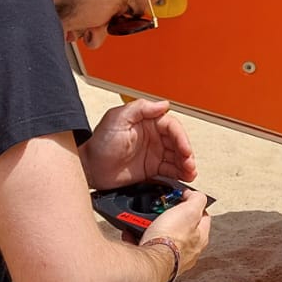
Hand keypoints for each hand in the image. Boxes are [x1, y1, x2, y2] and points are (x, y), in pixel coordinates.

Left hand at [81, 98, 196, 191]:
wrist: (91, 168)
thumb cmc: (100, 143)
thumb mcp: (117, 118)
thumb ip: (140, 108)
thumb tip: (163, 104)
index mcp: (147, 121)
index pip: (171, 127)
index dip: (181, 138)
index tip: (184, 149)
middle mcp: (153, 137)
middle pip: (178, 142)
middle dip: (186, 153)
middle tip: (189, 163)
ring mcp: (154, 153)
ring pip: (177, 157)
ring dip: (186, 164)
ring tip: (190, 173)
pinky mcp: (152, 169)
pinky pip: (170, 170)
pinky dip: (180, 174)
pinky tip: (184, 177)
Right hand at [143, 189, 211, 278]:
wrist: (149, 262)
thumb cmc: (170, 240)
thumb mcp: (189, 210)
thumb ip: (197, 199)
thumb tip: (193, 194)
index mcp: (200, 238)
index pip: (203, 216)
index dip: (193, 204)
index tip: (181, 198)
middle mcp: (188, 251)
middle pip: (180, 227)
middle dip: (170, 216)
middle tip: (161, 210)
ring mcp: (171, 257)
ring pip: (162, 236)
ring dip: (153, 227)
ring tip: (144, 221)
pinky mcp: (154, 262)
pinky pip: (146, 245)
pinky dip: (139, 238)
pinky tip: (134, 233)